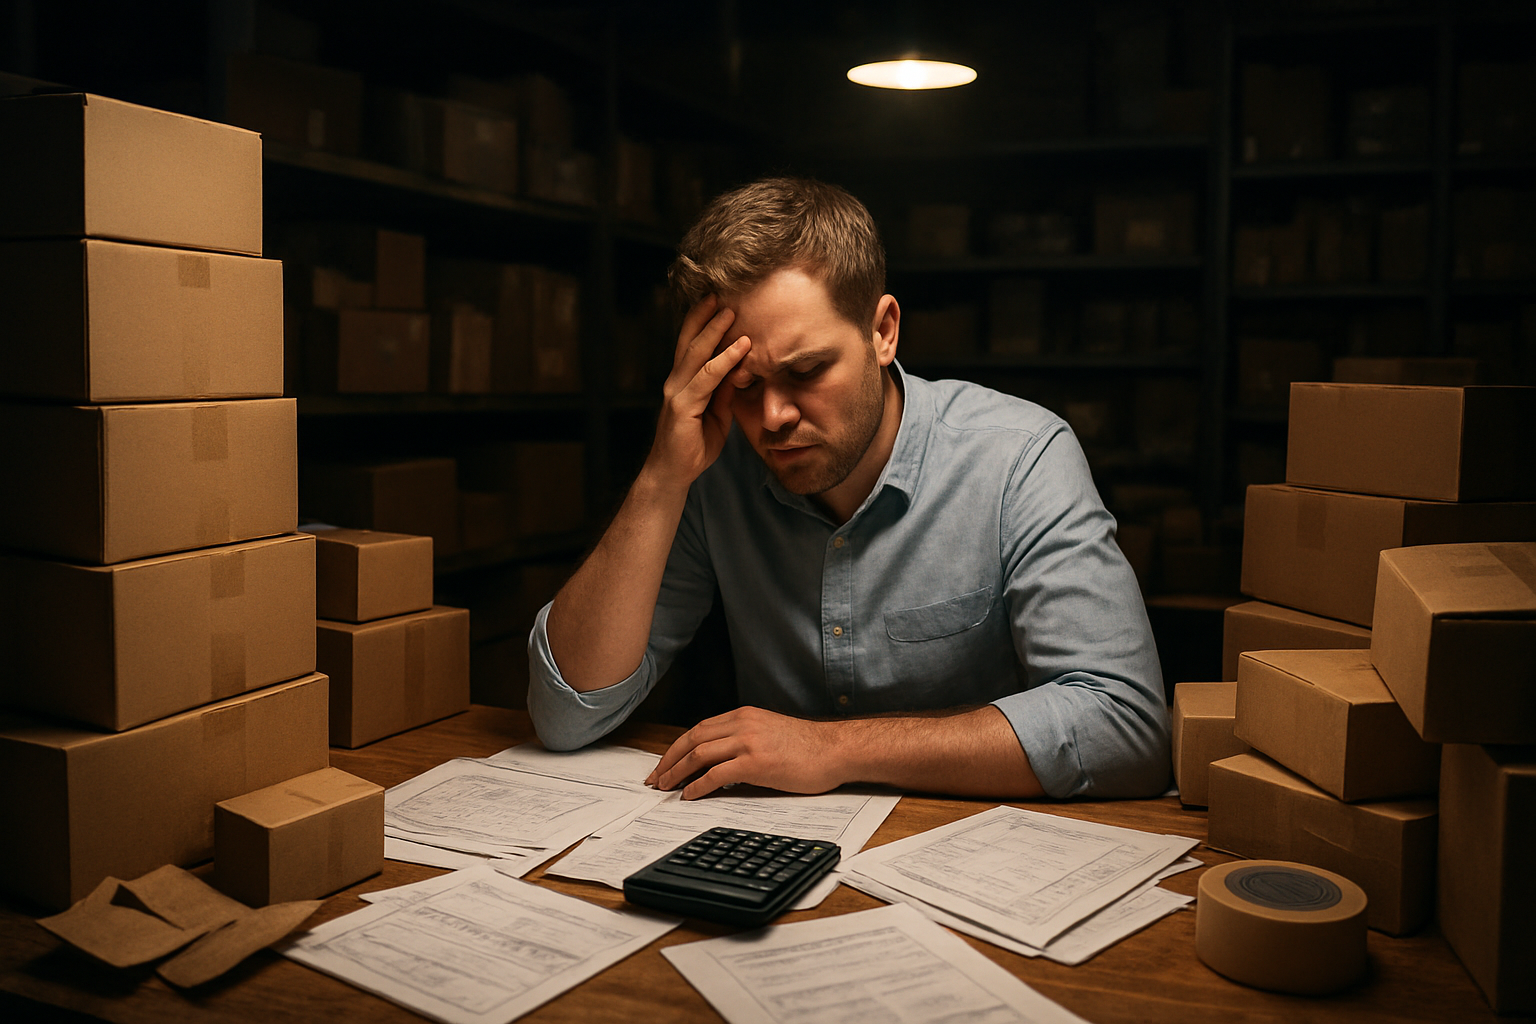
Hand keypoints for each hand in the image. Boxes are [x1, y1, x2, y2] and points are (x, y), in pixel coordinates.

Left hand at [644, 707, 844, 798]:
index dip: (677, 747)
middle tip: (655, 778)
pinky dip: (698, 786)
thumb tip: (719, 760)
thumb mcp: (769, 732)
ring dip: (677, 773)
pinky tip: (690, 796)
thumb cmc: (808, 747)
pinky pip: (716, 774)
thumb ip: (744, 738)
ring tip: (666, 788)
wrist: (835, 750)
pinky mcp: (756, 763)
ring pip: (699, 754)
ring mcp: (748, 742)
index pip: (699, 729)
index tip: (665, 763)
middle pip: (692, 739)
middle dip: (669, 760)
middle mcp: (742, 724)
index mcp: (744, 716)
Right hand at [647, 295, 750, 490]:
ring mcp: (676, 393)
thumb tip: (741, 369)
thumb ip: (725, 391)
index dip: (702, 321)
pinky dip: (725, 360)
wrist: (673, 474)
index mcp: (682, 382)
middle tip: (722, 290)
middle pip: (689, 340)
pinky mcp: (682, 407)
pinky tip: (741, 348)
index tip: (717, 300)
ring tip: (731, 311)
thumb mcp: (717, 413)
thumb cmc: (694, 444)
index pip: (690, 344)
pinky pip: (707, 378)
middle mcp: (675, 382)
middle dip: (705, 315)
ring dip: (715, 330)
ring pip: (696, 354)